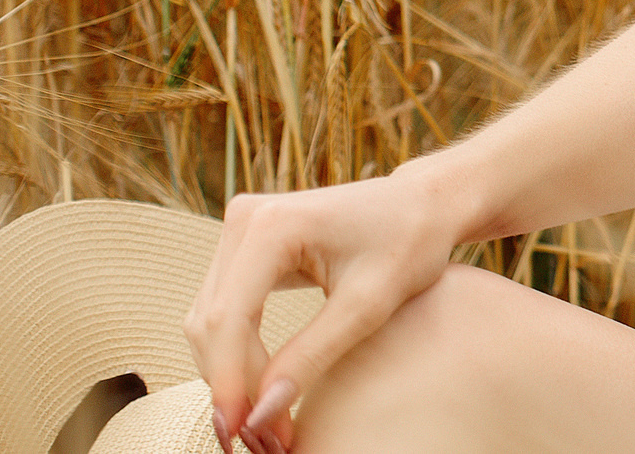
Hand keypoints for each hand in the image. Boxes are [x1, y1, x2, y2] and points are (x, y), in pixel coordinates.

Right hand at [185, 165, 469, 451]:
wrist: (424, 204)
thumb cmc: (409, 243)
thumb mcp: (369, 304)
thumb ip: (312, 355)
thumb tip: (260, 415)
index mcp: (273, 224)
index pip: (229, 319)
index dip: (231, 383)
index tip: (243, 435)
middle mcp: (245, 219)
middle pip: (212, 325)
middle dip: (233, 387)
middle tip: (264, 443)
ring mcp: (240, 230)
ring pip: (210, 323)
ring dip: (232, 377)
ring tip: (267, 427)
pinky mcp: (245, 247)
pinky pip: (225, 311)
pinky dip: (239, 356)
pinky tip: (263, 393)